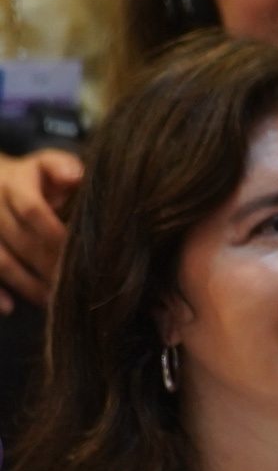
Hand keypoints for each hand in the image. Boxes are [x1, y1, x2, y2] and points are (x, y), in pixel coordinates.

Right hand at [0, 146, 80, 308]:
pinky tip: (10, 307)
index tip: (75, 256)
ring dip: (24, 283)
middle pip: (18, 239)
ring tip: (50, 302)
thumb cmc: (30, 176)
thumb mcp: (46, 163)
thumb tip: (75, 176)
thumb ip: (61, 167)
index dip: (53, 234)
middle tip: (70, 286)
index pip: (32, 210)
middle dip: (45, 264)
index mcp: (13, 183)